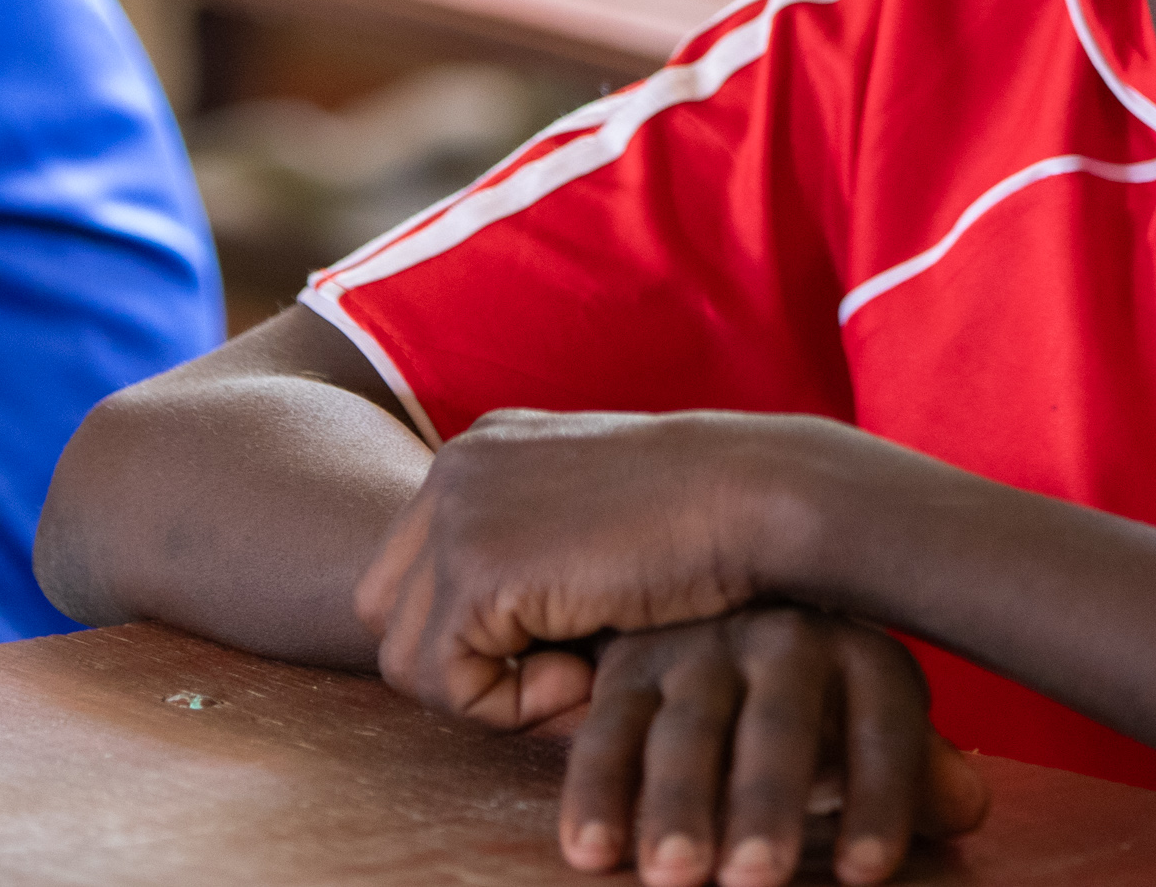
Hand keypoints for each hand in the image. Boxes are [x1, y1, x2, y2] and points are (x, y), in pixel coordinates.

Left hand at [359, 409, 847, 729]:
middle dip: (466, 666)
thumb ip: (531, 558)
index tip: (570, 643)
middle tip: (566, 670)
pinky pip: (449, 683)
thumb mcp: (595, 526)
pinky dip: (514, 706)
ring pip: (409, 659)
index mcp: (481, 449)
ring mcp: (457, 510)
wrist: (764, 497)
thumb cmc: (710, 526)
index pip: (417, 575)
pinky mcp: (476, 566)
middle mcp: (455, 466)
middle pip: (391, 615)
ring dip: (494, 692)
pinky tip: (588, 667)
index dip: (479, 636)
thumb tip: (472, 652)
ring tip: (583, 668)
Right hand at [557, 610, 991, 886]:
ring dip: (678, 804)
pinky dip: (596, 793)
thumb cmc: (821, 702)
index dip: (881, 795)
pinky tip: (591, 854)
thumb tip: (968, 806)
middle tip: (756, 877)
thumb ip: (915, 771)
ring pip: (688, 729)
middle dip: (768, 801)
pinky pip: (607, 731)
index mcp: (858, 649)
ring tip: (675, 875)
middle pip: (780, 722)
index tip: (865, 875)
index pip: (883, 719)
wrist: (717, 605)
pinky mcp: (627, 671)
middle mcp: (781, 637)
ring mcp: (697, 648)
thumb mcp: (871, 722)